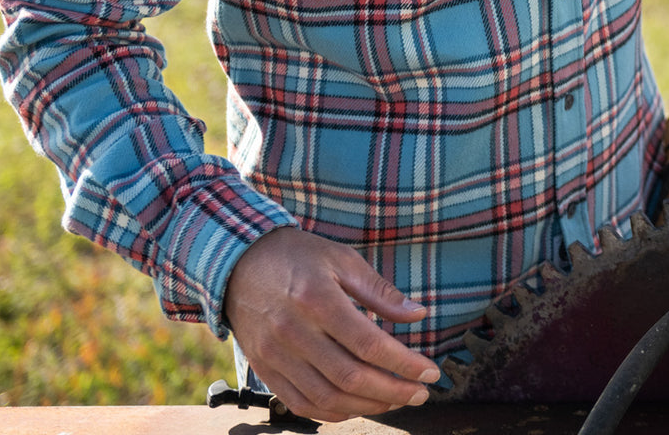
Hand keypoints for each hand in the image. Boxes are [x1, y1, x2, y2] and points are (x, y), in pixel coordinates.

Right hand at [223, 227, 440, 422]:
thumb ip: (379, 291)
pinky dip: (335, 413)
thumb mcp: (341, 259)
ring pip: (329, 399)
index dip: (404, 364)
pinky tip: (359, 405)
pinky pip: (303, 405)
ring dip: (369, 406)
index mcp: (317, 298)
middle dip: (394, 391)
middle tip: (421, 392)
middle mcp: (294, 331)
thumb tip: (418, 314)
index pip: (369, 344)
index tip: (430, 372)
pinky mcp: (265, 369)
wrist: (238, 261)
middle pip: (351, 378)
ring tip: (396, 400)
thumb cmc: (297, 256)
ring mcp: (276, 355)